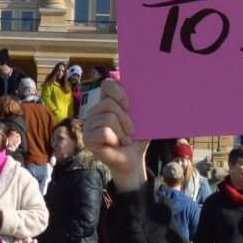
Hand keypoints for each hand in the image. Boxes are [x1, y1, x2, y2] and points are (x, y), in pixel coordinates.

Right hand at [83, 77, 148, 191]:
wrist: (133, 159)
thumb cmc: (137, 137)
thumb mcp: (142, 118)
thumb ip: (143, 102)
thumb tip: (154, 90)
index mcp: (108, 101)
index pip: (107, 84)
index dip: (118, 91)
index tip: (129, 105)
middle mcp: (96, 110)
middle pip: (109, 103)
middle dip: (126, 118)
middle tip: (131, 130)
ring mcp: (89, 124)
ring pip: (109, 118)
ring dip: (122, 132)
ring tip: (124, 139)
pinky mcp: (88, 138)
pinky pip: (104, 132)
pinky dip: (115, 139)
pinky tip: (116, 144)